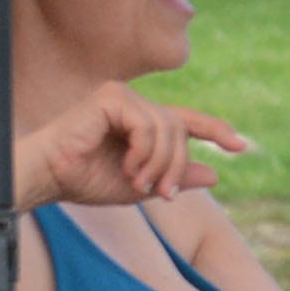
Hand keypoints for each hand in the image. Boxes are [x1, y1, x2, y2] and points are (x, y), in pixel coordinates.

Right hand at [14, 82, 246, 209]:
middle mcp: (134, 104)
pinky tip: (128, 167)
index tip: (240, 146)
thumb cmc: (85, 180)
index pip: (185, 121)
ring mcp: (122, 96)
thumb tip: (214, 174)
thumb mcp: (139, 186)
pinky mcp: (111, 97)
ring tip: (139, 182)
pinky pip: (148, 124)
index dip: (214, 130)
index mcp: (141, 122)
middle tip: (163, 193)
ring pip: (168, 128)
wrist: (49, 177)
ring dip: (160, 163)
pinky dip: (144, 151)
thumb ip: (173, 179)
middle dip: (178, 165)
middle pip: (180, 130)